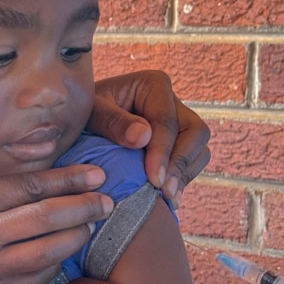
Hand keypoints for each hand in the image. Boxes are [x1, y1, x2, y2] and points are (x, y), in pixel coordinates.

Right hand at [0, 165, 113, 283]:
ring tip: (91, 225)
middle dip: (83, 205)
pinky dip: (53, 265)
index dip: (66, 178)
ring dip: (76, 236)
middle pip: (45, 215)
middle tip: (106, 199)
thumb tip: (24, 189)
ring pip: (47, 250)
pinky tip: (61, 254)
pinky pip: (33, 279)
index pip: (27, 185)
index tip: (92, 173)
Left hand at [90, 70, 210, 206]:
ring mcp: (179, 122)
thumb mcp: (92, 112)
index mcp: (154, 85)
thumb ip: (113, 121)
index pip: (167, 121)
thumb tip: (142, 137)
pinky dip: (182, 178)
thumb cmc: (85, 111)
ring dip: (184, 174)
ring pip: (199, 148)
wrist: (84, 119)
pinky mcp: (178, 142)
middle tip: (164, 191)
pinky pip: (192, 161)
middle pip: (195, 132)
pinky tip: (168, 197)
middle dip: (181, 164)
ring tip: (168, 198)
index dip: (163, 152)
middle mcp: (173, 101)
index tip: (154, 179)